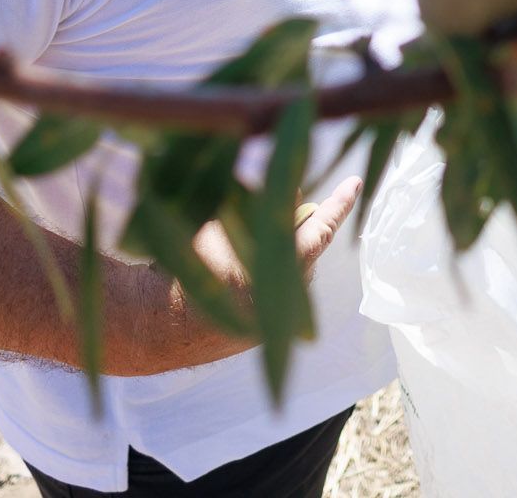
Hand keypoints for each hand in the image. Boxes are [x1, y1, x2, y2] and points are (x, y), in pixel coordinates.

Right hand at [186, 176, 363, 321]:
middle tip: (269, 203)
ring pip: (282, 268)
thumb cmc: (196, 265)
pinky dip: (253, 274)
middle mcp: (290, 296)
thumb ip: (267, 206)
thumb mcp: (230, 220)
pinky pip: (265, 291)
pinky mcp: (257, 333)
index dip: (340, 202)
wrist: (160, 324)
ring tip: (234, 243)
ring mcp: (275, 318)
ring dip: (269, 250)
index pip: (323, 227)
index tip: (356, 183)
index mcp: (288, 267)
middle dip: (288, 223)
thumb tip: (293, 198)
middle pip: (301, 245)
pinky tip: (226, 270)